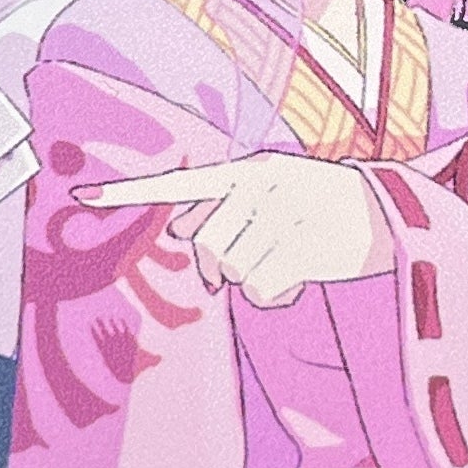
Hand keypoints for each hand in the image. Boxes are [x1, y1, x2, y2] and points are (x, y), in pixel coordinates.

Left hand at [78, 153, 393, 305]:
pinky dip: (279, 295)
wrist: (387, 213)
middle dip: (224, 268)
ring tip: (288, 262)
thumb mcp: (273, 196)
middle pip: (208, 248)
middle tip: (254, 264)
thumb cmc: (319, 209)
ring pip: (235, 272)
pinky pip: (264, 291)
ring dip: (257, 280)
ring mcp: (286, 213)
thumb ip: (224, 210)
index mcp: (246, 172)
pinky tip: (301, 278)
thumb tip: (180, 231)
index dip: (127, 193)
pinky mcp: (308, 244)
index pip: (177, 185)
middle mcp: (261, 186)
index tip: (81, 197)